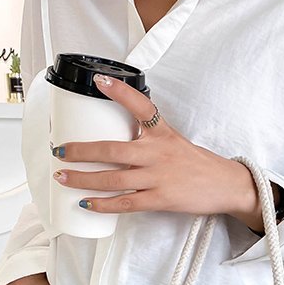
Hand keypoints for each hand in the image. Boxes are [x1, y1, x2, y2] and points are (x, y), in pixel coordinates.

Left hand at [50, 73, 268, 231]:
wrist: (225, 185)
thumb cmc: (197, 164)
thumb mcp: (174, 139)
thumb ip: (148, 137)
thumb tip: (117, 141)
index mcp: (161, 132)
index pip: (139, 105)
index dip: (119, 91)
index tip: (98, 80)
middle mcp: (157, 152)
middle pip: (111, 149)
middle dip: (80, 151)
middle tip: (58, 150)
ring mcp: (158, 177)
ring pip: (113, 179)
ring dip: (83, 179)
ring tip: (62, 177)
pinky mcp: (160, 199)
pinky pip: (126, 203)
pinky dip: (103, 204)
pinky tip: (86, 203)